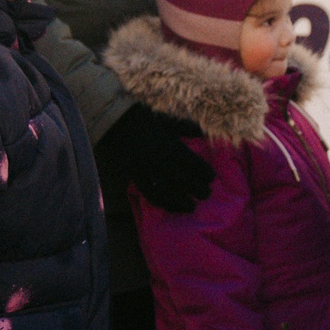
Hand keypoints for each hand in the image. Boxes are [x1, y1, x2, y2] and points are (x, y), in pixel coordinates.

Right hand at [97, 103, 215, 212]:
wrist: (118, 125)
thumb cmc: (147, 122)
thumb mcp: (170, 123)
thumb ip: (187, 128)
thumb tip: (202, 133)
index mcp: (174, 149)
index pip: (196, 166)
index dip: (206, 174)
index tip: (211, 178)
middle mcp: (164, 164)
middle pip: (186, 182)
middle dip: (199, 190)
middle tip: (207, 194)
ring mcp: (150, 173)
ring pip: (171, 193)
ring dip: (183, 202)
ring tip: (192, 207)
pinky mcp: (138, 179)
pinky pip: (152, 196)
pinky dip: (163, 203)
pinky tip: (171, 207)